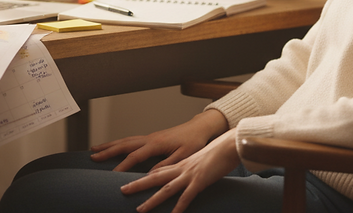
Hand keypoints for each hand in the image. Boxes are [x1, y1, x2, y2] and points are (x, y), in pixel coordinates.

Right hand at [90, 109, 228, 171]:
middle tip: (92, 156)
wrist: (198, 128)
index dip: (123, 165)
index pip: (135, 156)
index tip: (111, 174)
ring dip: (110, 145)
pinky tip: (113, 147)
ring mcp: (149, 137)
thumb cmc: (193, 142)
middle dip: (108, 150)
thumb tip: (152, 174)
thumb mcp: (184, 156)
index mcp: (157, 143)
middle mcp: (150, 138)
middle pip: (124, 144)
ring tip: (95, 149)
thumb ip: (168, 164)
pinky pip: (130, 140)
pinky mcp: (151, 138)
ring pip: (125, 140)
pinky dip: (118, 143)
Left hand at [120, 129, 240, 212]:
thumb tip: (188, 177)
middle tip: (122, 190)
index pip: (158, 171)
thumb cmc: (219, 153)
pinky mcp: (200, 181)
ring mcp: (190, 174)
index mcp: (181, 163)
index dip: (143, 177)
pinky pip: (187, 196)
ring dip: (152, 200)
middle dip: (138, 185)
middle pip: (155, 177)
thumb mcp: (201, 161)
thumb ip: (192, 169)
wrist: (230, 144)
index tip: (130, 182)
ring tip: (140, 210)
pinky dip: (179, 207)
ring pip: (166, 188)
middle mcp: (182, 168)